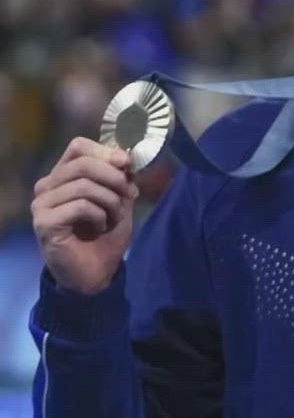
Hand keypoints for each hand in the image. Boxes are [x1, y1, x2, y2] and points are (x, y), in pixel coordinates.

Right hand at [32, 138, 138, 295]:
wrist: (96, 271)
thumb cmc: (106, 234)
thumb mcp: (120, 199)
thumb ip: (121, 176)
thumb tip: (124, 156)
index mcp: (64, 175)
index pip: (78, 146)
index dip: (106, 152)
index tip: (126, 165)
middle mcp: (47, 185)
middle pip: (83, 163)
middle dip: (114, 179)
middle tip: (127, 197)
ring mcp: (42, 204)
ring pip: (84, 185)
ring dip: (110, 202)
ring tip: (113, 218)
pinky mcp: (44, 222)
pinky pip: (80, 206)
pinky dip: (100, 216)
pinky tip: (99, 228)